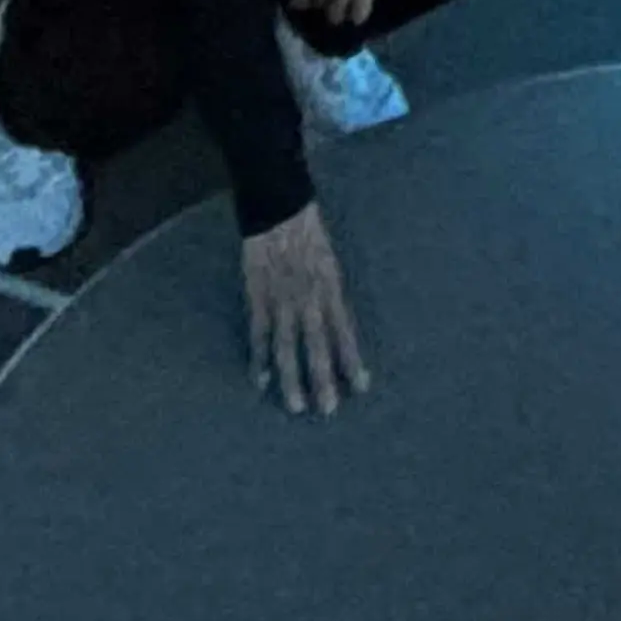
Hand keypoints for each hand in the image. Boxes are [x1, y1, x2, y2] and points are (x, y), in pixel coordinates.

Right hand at [241, 202, 370, 414]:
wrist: (279, 210)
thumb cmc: (309, 236)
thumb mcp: (331, 264)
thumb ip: (332, 296)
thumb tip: (339, 329)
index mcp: (331, 288)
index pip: (345, 331)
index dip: (352, 359)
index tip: (361, 387)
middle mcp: (309, 299)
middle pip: (318, 345)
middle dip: (324, 378)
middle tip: (329, 410)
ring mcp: (282, 300)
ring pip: (288, 346)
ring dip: (292, 378)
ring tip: (296, 406)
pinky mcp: (259, 297)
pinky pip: (260, 334)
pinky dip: (259, 358)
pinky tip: (260, 381)